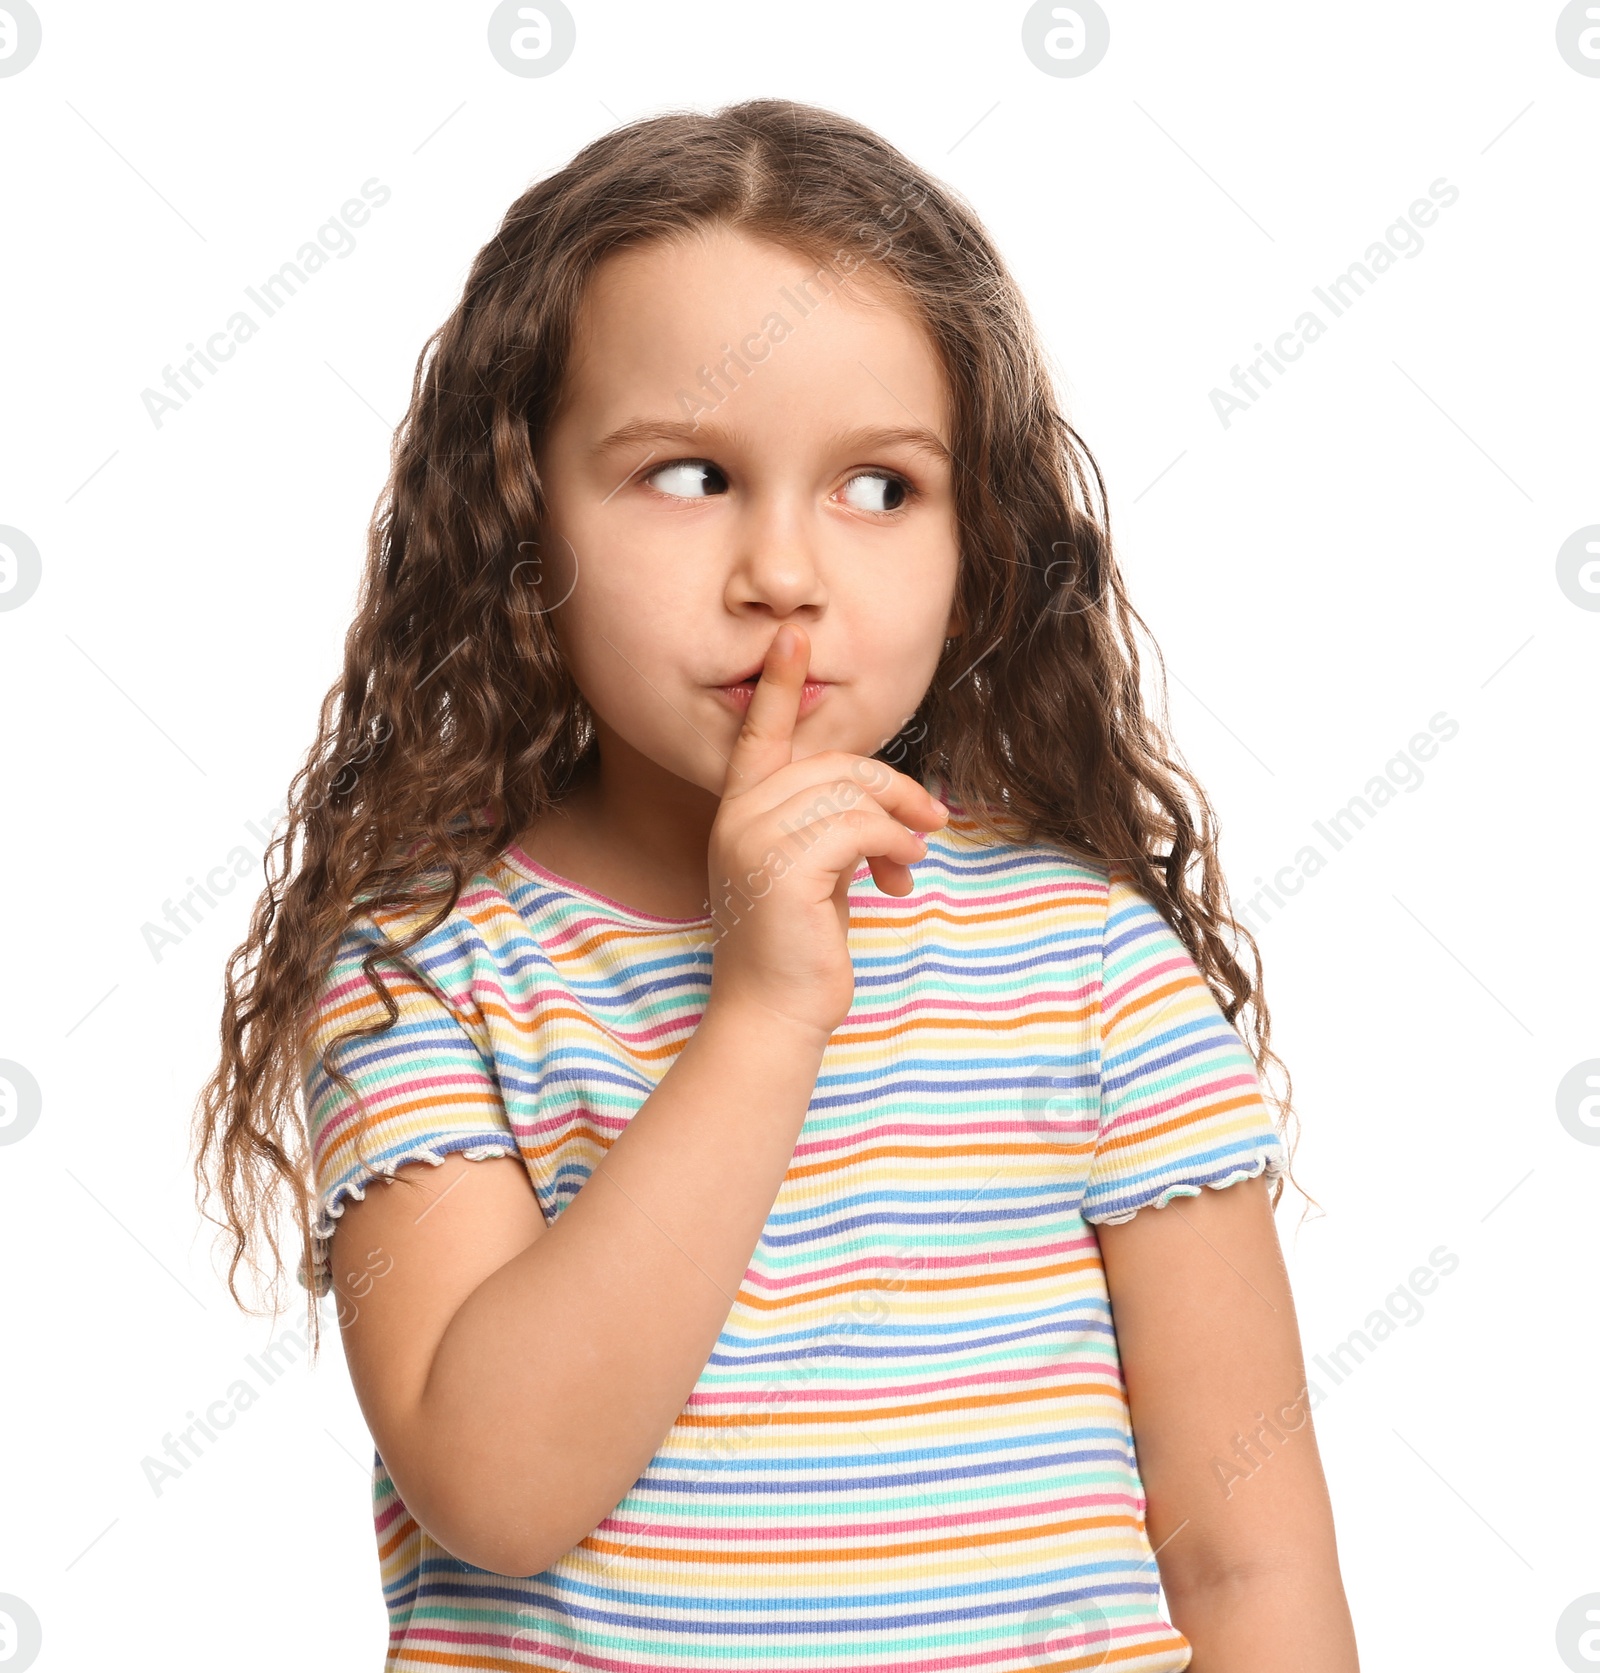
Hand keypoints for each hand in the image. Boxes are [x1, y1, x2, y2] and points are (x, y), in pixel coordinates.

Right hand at [704, 623, 949, 1043]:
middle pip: (831, 764)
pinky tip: (900, 875)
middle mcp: (738, 818)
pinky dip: (894, 846)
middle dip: (891, 787)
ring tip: (909, 859)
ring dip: (898, 822)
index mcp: (739, 813)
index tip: (792, 636)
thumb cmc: (798, 948)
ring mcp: (753, 840)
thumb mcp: (814, 873)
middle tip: (929, 820)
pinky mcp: (781, 868)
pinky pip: (858, 828)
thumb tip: (894, 807)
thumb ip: (834, 827)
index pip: (759, 735)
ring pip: (848, 793)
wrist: (772, 1014)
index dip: (779, 685)